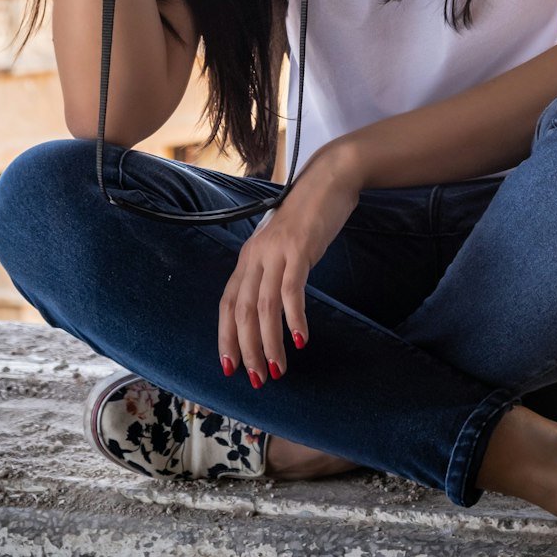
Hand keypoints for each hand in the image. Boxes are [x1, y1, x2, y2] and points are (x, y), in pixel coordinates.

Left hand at [218, 147, 361, 387]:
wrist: (330, 178)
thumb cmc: (309, 214)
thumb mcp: (283, 245)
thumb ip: (273, 269)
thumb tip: (271, 303)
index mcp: (248, 257)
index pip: (228, 303)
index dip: (226, 337)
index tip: (231, 366)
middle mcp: (255, 255)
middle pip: (242, 310)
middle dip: (246, 349)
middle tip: (257, 378)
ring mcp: (277, 252)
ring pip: (264, 306)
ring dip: (269, 343)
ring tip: (279, 369)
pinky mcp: (299, 249)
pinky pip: (291, 291)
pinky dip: (294, 319)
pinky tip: (301, 340)